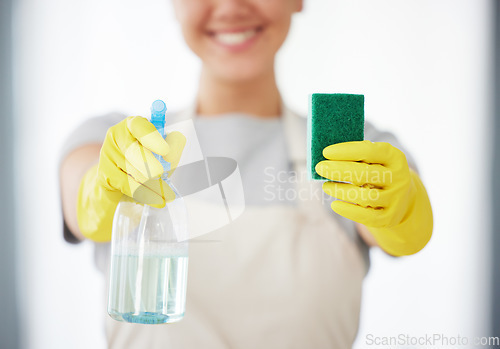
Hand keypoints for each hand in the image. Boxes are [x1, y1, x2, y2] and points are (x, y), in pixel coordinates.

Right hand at [77, 116, 185, 241]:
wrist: (123, 180)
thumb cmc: (150, 161)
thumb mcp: (166, 151)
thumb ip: (174, 146)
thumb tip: (171, 151)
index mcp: (133, 125)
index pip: (139, 126)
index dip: (152, 138)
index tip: (165, 150)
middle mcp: (116, 137)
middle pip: (134, 152)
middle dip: (151, 165)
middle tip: (161, 173)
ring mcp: (107, 156)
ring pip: (133, 172)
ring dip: (153, 185)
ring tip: (167, 195)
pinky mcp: (104, 176)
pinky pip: (127, 187)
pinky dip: (145, 195)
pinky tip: (157, 201)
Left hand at [315, 140, 431, 255]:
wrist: (400, 198)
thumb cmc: (378, 173)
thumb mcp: (374, 161)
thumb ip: (356, 156)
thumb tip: (327, 156)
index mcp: (395, 158)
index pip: (370, 151)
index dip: (347, 151)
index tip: (326, 152)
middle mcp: (400, 177)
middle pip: (366, 173)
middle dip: (339, 170)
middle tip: (319, 168)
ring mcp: (396, 199)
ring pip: (365, 196)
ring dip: (341, 190)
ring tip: (326, 186)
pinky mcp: (390, 217)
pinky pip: (367, 216)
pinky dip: (348, 211)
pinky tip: (334, 205)